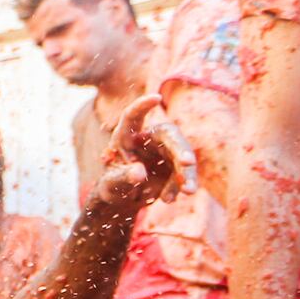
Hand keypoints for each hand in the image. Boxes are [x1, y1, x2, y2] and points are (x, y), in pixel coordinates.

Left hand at [90, 95, 193, 210]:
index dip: (142, 106)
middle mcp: (149, 139)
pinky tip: (168, 200)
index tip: (156, 98)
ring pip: (183, 155)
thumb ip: (123, 177)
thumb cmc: (112, 186)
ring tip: (188, 191)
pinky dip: (180, 186)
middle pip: (170, 135)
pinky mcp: (175, 165)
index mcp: (127, 136)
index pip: (133, 117)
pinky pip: (183, 174)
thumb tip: (139, 173)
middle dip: (180, 148)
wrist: (123, 200)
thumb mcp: (111, 184)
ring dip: (187, 173)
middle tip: (187, 162)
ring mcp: (165, 151)